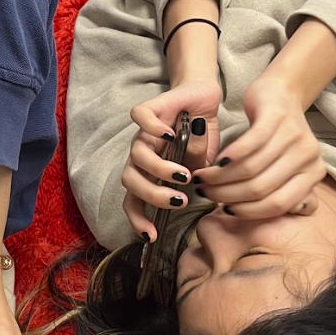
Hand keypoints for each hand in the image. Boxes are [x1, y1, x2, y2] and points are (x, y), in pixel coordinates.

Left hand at [122, 77, 221, 240]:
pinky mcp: (151, 108)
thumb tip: (205, 199)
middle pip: (130, 180)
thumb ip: (199, 181)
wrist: (202, 98)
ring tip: (183, 175)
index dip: (138, 219)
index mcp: (150, 172)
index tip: (151, 236)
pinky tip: (171, 136)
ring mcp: (144, 132)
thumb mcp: (204, 166)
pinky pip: (140, 116)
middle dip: (152, 196)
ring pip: (136, 154)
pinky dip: (152, 127)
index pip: (133, 200)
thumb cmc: (200, 135)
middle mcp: (142, 154)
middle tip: (178, 201)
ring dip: (158, 169)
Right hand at [193, 71, 325, 217]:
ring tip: (203, 178)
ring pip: (250, 169)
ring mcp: (294, 135)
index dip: (247, 211)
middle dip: (227, 195)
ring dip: (220, 177)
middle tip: (206, 193)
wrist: (282, 92)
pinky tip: (213, 162)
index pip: (277, 205)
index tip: (224, 210)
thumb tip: (266, 219)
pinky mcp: (276, 116)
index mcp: (313, 174)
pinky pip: (248, 145)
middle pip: (261, 188)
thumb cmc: (277, 135)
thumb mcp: (286, 166)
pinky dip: (227, 157)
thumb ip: (283, 192)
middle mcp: (309, 156)